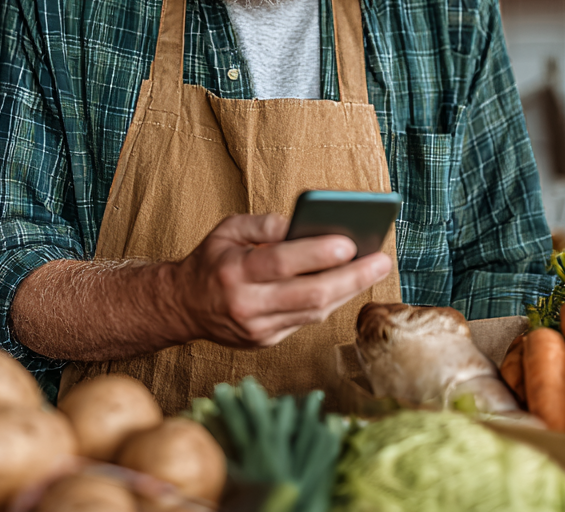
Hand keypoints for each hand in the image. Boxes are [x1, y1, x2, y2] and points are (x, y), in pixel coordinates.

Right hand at [168, 214, 391, 348]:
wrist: (183, 306)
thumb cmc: (212, 260)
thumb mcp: (228, 230)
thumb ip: (265, 225)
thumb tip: (303, 224)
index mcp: (233, 271)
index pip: (281, 263)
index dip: (316, 254)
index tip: (349, 243)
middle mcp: (245, 304)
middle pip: (308, 295)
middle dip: (350, 278)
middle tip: (381, 261)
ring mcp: (256, 329)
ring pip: (313, 313)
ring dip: (348, 291)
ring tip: (374, 270)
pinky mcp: (265, 342)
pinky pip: (306, 322)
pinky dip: (329, 303)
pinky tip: (349, 285)